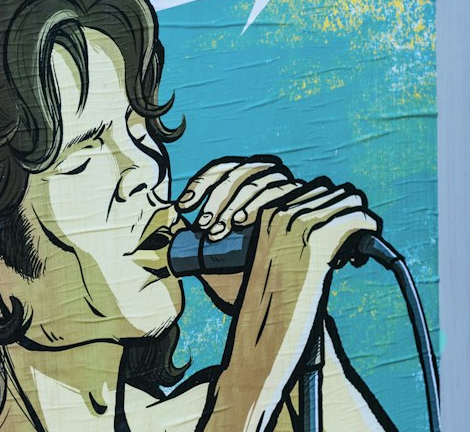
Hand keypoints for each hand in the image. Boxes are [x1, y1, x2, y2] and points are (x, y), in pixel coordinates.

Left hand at [176, 156, 298, 310]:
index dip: (202, 182)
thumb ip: (193, 247)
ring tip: (218, 233)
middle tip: (203, 227)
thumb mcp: (215, 262)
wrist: (284, 302)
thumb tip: (165, 230)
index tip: (183, 205)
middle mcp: (270, 180)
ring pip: (258, 181)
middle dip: (217, 198)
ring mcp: (289, 188)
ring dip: (233, 204)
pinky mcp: (304, 201)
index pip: (224, 169)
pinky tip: (244, 222)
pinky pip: (280, 193)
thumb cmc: (247, 278)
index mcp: (248, 185)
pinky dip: (258, 204)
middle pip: (239, 172)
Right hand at [198, 172, 380, 431]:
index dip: (332, 214)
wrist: (259, 344)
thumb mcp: (272, 264)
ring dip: (357, 225)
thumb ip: (290, 240)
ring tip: (351, 258)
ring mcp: (298, 223)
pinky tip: (357, 263)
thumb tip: (330, 224)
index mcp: (266, 211)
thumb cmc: (267, 312)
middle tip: (346, 254)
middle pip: (334, 191)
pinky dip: (366, 235)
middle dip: (346, 216)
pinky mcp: (318, 241)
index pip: (317, 190)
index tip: (336, 244)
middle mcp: (281, 209)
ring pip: (349, 200)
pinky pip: (358, 219)